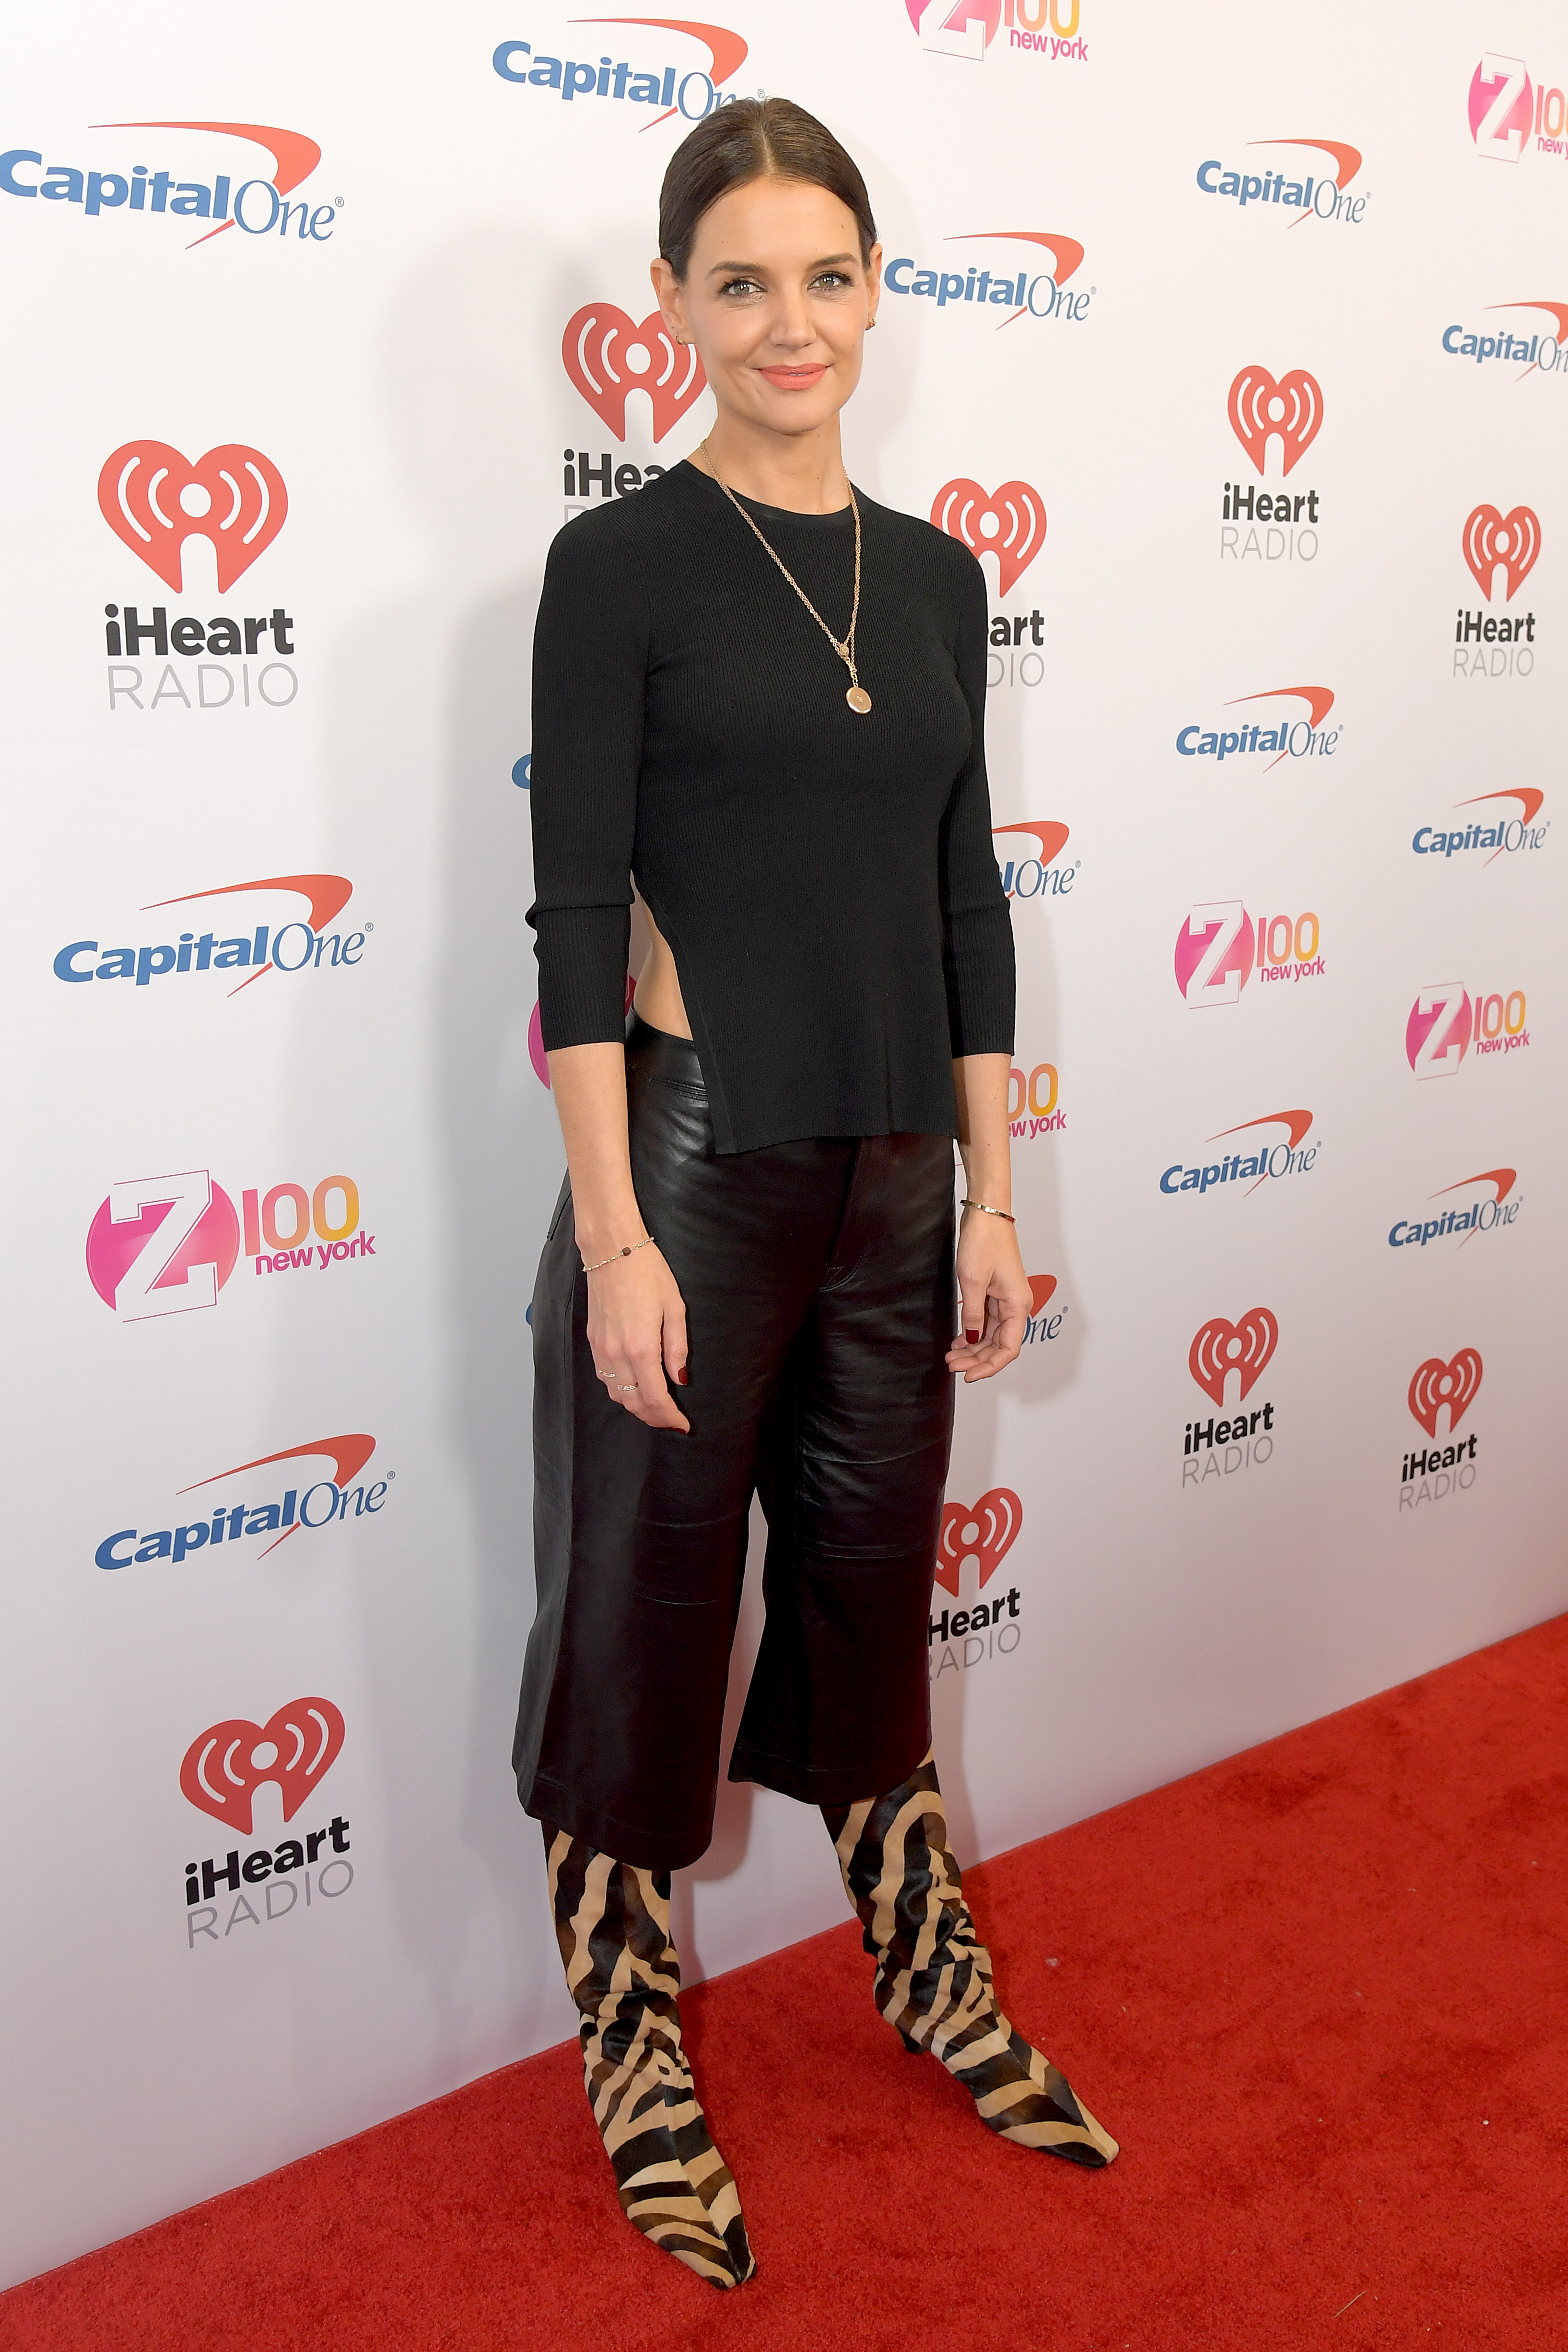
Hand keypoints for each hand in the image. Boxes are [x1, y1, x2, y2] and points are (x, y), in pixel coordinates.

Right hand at [586, 1244, 690, 1431]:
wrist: (612, 1250)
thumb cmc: (647, 1273)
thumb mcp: (675, 1308)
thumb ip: (677, 1348)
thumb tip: (680, 1378)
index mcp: (641, 1347)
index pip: (655, 1398)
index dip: (669, 1417)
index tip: (682, 1424)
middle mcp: (617, 1353)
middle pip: (633, 1403)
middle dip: (653, 1417)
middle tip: (671, 1420)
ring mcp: (602, 1348)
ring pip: (616, 1394)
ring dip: (635, 1406)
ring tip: (654, 1407)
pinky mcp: (593, 1340)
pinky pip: (604, 1377)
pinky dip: (619, 1390)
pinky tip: (633, 1386)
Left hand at [945, 1209, 1029, 1382]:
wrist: (986, 1214)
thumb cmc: (984, 1241)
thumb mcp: (972, 1281)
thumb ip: (973, 1314)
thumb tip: (973, 1340)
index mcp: (1018, 1305)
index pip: (1008, 1349)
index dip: (989, 1366)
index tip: (968, 1376)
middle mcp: (1016, 1305)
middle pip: (1000, 1345)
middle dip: (977, 1359)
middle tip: (951, 1365)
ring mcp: (1006, 1300)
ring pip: (992, 1335)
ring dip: (973, 1349)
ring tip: (951, 1357)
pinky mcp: (995, 1293)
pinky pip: (986, 1321)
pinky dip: (973, 1333)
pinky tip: (958, 1341)